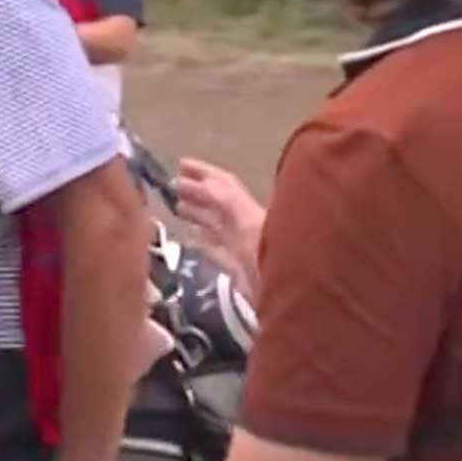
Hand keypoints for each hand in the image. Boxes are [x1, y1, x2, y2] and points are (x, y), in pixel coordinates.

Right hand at [174, 158, 265, 289]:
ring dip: (198, 214)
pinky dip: (203, 243)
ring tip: (176, 207)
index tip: (181, 164)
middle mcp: (246, 227)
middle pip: (218, 204)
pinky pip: (217, 252)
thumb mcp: (248, 222)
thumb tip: (201, 181)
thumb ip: (226, 199)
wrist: (290, 296)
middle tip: (171, 186)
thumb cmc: (273, 257)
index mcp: (248, 213)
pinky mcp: (238, 272)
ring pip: (216, 226)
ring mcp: (242, 249)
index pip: (223, 186)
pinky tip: (190, 240)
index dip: (204, 173)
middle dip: (196, 192)